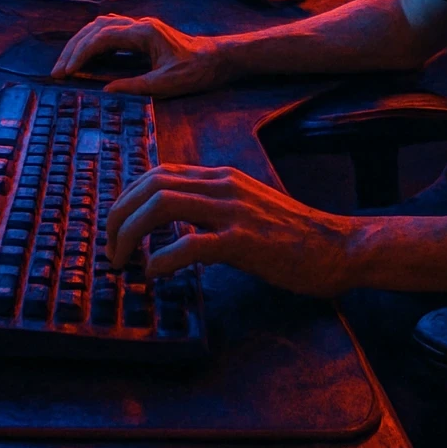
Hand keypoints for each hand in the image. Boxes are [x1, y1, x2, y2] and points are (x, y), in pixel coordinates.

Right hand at [50, 14, 226, 96]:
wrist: (215, 59)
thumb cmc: (195, 71)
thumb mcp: (166, 84)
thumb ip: (135, 86)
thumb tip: (105, 90)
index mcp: (144, 33)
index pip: (103, 37)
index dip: (81, 53)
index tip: (66, 71)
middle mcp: (139, 25)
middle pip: (96, 28)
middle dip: (73, 48)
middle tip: (57, 71)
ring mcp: (139, 27)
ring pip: (100, 26)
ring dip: (80, 43)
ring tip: (65, 64)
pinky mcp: (140, 33)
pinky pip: (109, 31)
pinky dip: (92, 42)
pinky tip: (85, 57)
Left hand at [106, 163, 358, 296]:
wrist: (336, 248)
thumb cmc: (290, 236)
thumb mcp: (244, 208)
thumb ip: (210, 208)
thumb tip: (169, 227)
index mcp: (221, 177)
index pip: (157, 174)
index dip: (126, 199)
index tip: (115, 228)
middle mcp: (223, 186)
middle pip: (152, 185)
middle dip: (119, 216)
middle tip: (110, 250)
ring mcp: (233, 211)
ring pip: (163, 205)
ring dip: (131, 234)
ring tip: (124, 262)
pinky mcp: (244, 241)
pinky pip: (191, 244)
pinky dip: (163, 259)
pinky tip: (155, 273)